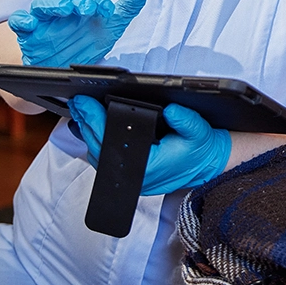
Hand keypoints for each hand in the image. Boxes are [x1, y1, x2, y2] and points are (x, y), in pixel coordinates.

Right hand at [7, 0, 146, 67]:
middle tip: (89, 8)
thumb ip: (125, 10)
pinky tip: (29, 23)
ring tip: (66, 8)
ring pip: (43, 2)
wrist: (60, 71)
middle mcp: (62, 7)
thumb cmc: (82, 45)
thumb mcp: (108, 30)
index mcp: (81, 3)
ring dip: (54, 2)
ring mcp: (43, 20)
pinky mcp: (28, 35)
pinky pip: (19, 22)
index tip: (108, 10)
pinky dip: (22, 20)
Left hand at [70, 96, 231, 194]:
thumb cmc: (201, 149)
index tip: (86, 106)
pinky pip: (109, 162)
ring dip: (90, 135)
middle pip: (100, 151)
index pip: (112, 145)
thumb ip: (186, 121)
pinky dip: (99, 144)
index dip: (95, 124)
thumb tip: (171, 111)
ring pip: (101, 158)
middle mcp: (138, 178)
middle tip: (78, 103)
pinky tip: (92, 128)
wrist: (207, 165)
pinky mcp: (134, 177)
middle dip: (87, 124)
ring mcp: (134, 180)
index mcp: (149, 167)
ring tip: (81, 112)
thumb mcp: (198, 131)